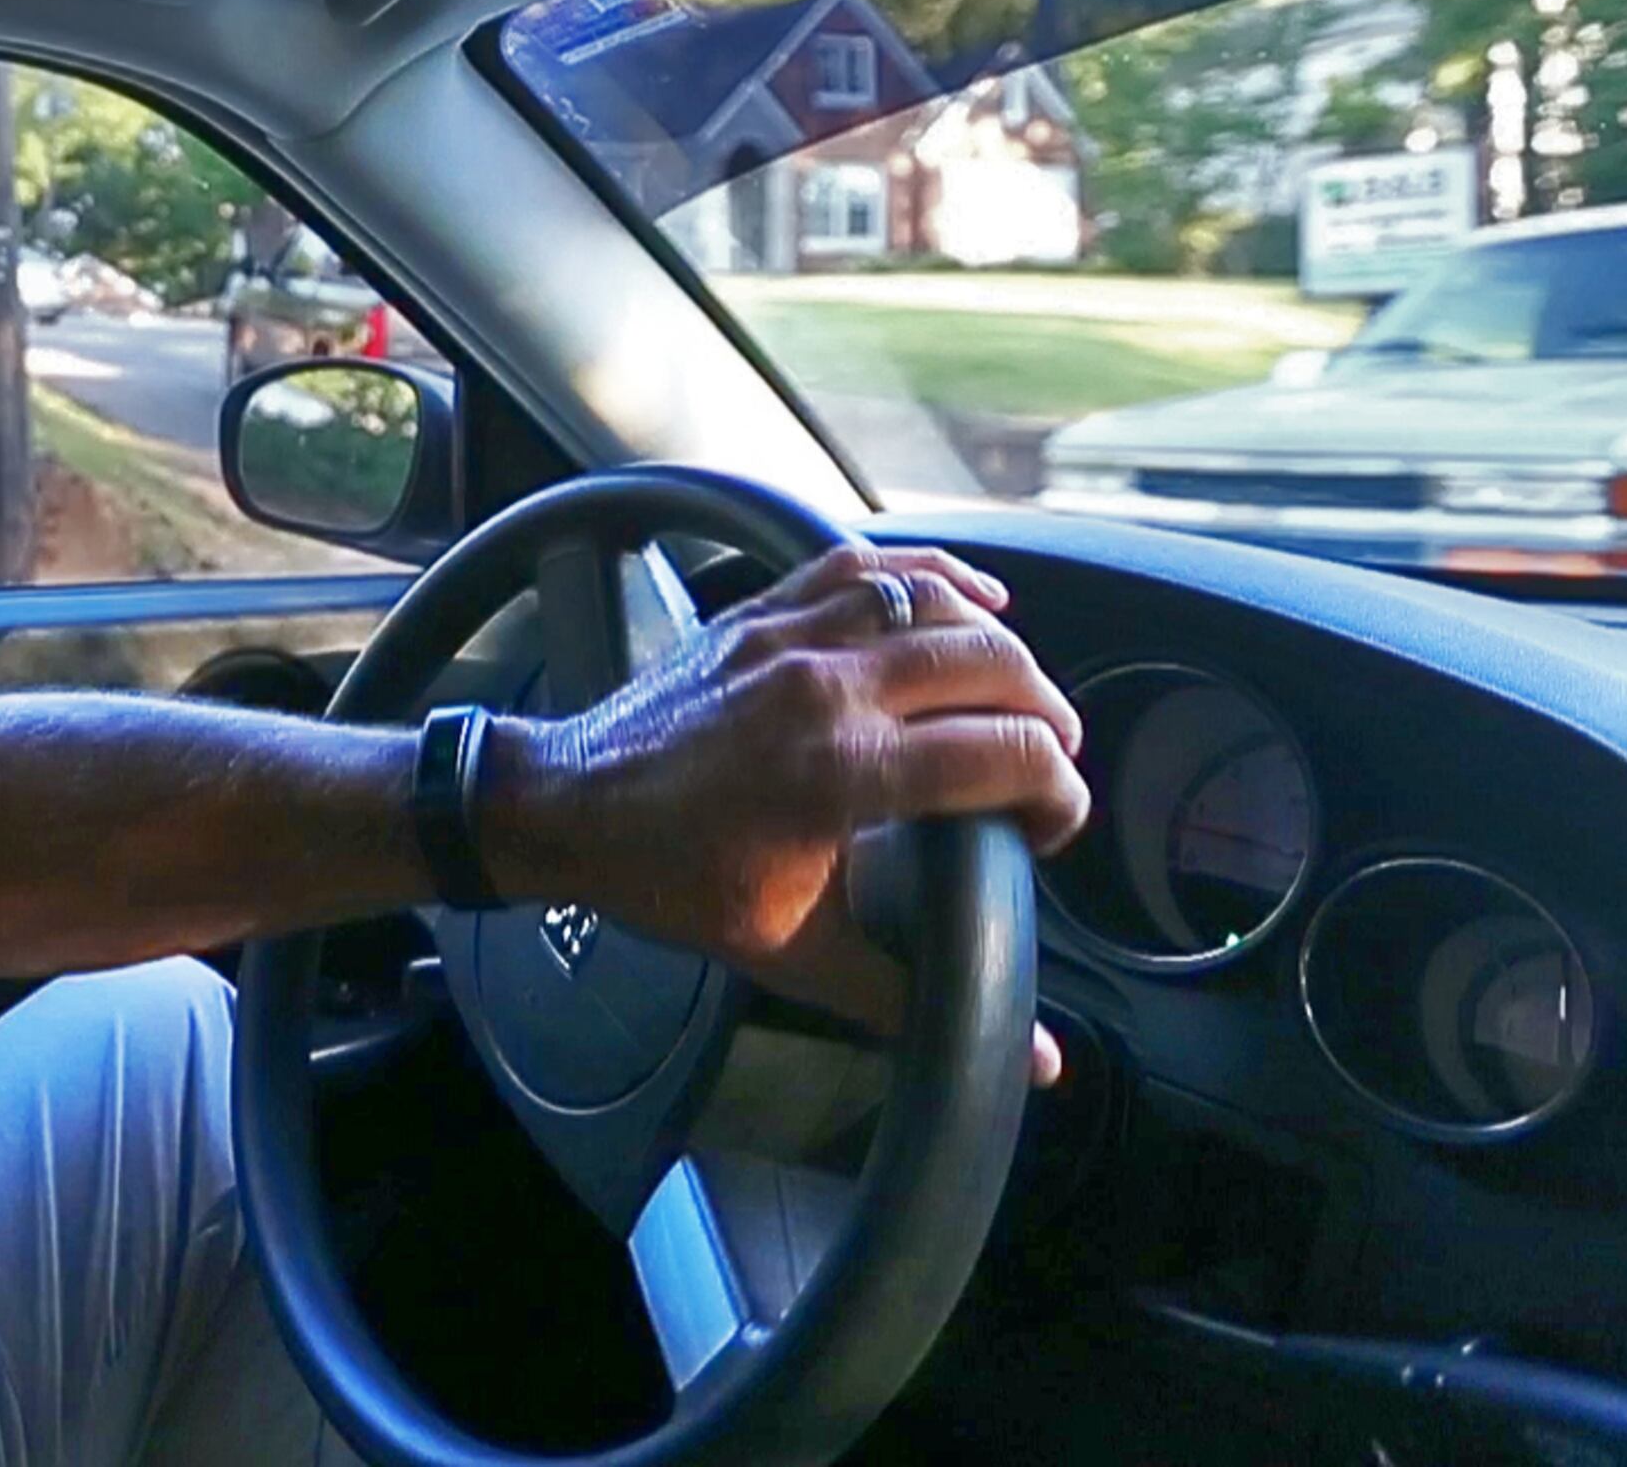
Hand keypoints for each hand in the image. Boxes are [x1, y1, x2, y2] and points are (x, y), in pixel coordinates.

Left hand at [487, 544, 1090, 1084]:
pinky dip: (937, 577)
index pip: (1012, 753)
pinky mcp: (766, 608)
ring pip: (945, 605)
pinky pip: (875, 564)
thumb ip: (916, 996)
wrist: (567, 808)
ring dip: (1004, 647)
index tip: (1047, 827)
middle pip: (997, 666)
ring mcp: (796, 634)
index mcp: (846, 770)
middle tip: (1047, 765)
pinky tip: (976, 603)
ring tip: (1019, 698)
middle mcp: (830, 685)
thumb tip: (1032, 1062)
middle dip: (1049, 718)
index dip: (1060, 794)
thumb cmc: (674, 879)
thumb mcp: (796, 953)